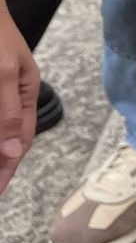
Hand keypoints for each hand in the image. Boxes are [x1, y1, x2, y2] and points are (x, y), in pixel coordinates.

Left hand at [0, 0, 38, 192]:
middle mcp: (13, 97)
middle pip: (10, 139)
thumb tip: (13, 150)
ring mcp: (1, 93)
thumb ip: (7, 112)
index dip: (8, 168)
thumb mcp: (1, 73)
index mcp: (26, 93)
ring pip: (0, 129)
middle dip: (1, 165)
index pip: (21, 140)